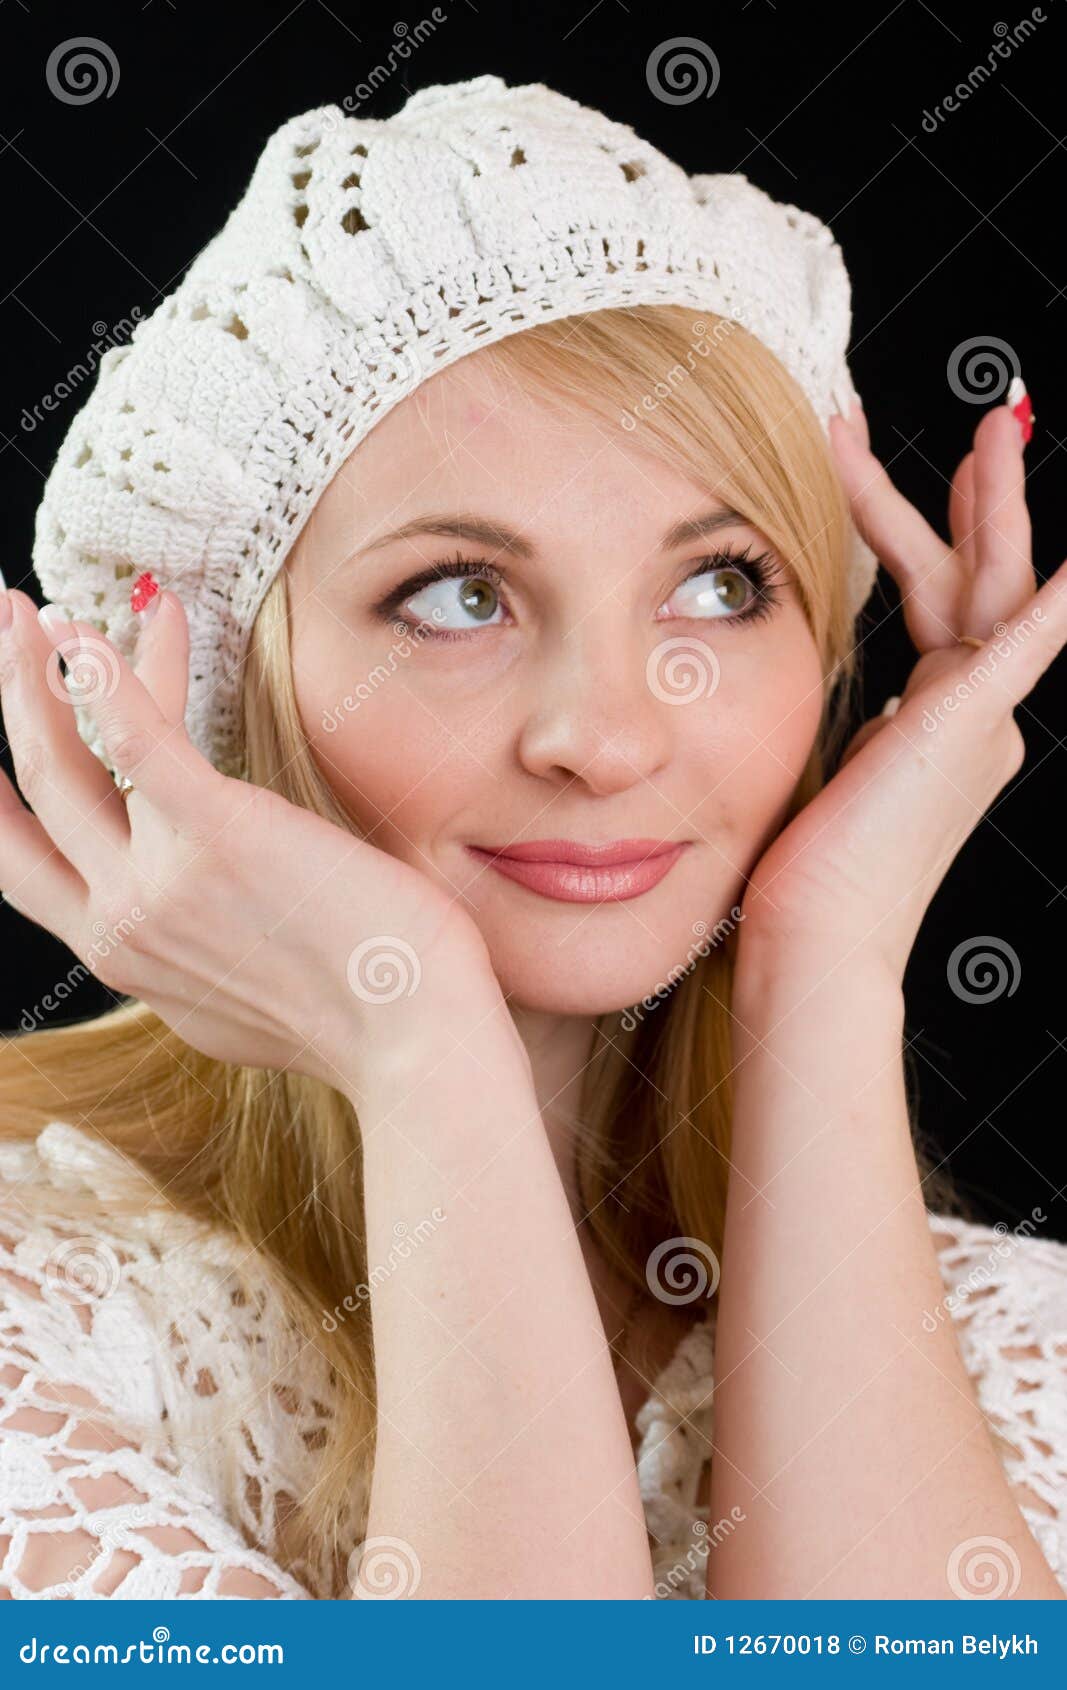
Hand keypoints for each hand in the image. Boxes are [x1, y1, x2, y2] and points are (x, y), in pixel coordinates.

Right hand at [0, 585, 498, 1090]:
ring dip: (35, 668)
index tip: (3, 742)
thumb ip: (195, 960)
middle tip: (7, 629)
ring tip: (26, 606)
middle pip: (34, 793)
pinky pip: (133, 734)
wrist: (413, 1042)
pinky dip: (103, 673)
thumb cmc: (359, 1018)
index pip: (26, 864)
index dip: (3, 798)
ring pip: (64, 756)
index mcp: (126, 959)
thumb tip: (199, 925)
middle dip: (10, 703)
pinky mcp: (214, 833)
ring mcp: (157, 880)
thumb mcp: (238, 1005)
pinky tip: (84, 627)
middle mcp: (120, 923)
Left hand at [736, 398, 1064, 980]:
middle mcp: (971, 712)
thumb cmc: (809, 869)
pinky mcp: (970, 717)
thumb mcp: (838, 770)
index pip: (941, 600)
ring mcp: (978, 715)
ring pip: (991, 580)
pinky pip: (1030, 634)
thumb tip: (864, 701)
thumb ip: (868, 725)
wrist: (818, 931)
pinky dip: (1062, 595)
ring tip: (997, 423)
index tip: (902, 476)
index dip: (925, 530)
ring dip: (995, 499)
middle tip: (996, 418)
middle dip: (984, 492)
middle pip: (978, 576)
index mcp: (939, 719)